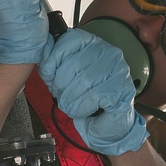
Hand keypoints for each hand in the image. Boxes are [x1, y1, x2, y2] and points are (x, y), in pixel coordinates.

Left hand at [39, 28, 147, 155]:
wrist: (108, 125)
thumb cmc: (85, 100)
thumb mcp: (64, 78)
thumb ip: (53, 63)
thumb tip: (42, 53)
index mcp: (93, 44)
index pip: (69, 40)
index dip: (53, 60)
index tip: (49, 76)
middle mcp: (108, 52)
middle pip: (73, 64)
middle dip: (60, 85)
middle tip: (60, 96)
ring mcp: (119, 70)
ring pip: (83, 81)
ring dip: (69, 100)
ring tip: (69, 106)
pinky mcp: (123, 89)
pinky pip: (93, 96)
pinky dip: (81, 108)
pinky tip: (82, 111)